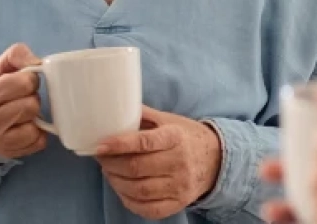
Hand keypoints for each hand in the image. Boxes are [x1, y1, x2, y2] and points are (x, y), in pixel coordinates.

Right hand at [0, 43, 46, 158]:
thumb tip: (38, 62)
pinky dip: (36, 134)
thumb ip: (18, 55)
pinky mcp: (9, 152)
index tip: (21, 83)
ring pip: (35, 125)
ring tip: (21, 113)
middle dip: (31, 98)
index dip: (29, 80)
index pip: (26, 82)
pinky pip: (38, 142)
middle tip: (20, 99)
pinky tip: (23, 127)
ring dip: (33, 117)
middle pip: (32, 105)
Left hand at [94, 106, 223, 218]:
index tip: (100, 146)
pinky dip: (129, 201)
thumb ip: (143, 115)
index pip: (143, 142)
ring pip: (138, 190)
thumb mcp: (169, 120)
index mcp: (175, 137)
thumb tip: (114, 106)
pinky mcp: (178, 203)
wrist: (216, 160)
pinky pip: (148, 209)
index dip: (118, 145)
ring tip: (109, 172)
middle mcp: (179, 162)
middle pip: (136, 168)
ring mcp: (179, 186)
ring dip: (116, 182)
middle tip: (102, 158)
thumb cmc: (186, 137)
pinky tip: (123, 189)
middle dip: (111, 164)